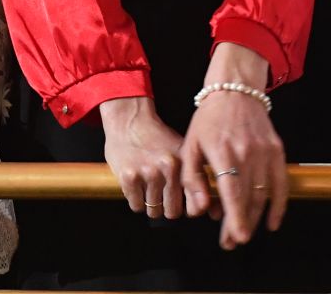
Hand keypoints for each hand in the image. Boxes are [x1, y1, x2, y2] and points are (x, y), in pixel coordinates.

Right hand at [100, 96, 185, 220]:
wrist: (129, 119)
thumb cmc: (156, 137)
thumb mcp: (180, 150)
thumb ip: (193, 175)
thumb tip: (202, 207)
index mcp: (182, 163)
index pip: (193, 202)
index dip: (190, 208)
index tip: (186, 207)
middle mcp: (167, 168)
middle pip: (172, 212)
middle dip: (168, 207)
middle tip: (163, 196)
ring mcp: (147, 173)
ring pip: (153, 211)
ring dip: (151, 204)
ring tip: (149, 187)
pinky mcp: (128, 177)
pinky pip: (136, 206)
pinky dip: (137, 200)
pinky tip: (137, 185)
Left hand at [180, 45, 286, 250]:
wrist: (235, 91)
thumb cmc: (208, 120)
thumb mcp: (190, 146)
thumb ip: (192, 179)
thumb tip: (199, 210)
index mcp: (223, 151)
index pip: (232, 190)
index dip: (236, 216)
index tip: (237, 237)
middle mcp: (247, 152)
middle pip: (248, 198)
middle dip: (240, 225)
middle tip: (230, 242)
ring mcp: (265, 151)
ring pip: (264, 195)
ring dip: (255, 219)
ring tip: (243, 234)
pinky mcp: (277, 150)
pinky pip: (281, 184)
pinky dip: (279, 205)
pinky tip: (271, 223)